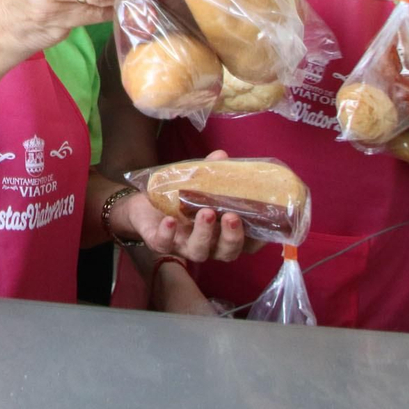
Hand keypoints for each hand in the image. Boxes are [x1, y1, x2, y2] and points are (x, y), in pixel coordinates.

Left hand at [119, 151, 256, 262]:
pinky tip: (170, 220)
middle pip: (226, 252)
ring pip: (198, 251)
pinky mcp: (159, 243)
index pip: (246, 245)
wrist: (143, 203)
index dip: (257, 240)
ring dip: (204, 233)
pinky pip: (164, 244)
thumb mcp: (197, 183)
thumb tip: (222, 156)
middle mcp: (207, 246)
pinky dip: (167, 233)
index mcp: (221, 234)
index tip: (265, 225)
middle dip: (232, 236)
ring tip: (206, 212)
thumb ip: (210, 172)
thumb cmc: (179, 198)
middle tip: (232, 216)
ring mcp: (183, 246)